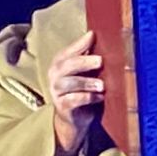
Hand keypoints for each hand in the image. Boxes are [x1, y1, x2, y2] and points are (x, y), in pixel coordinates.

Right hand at [47, 32, 104, 152]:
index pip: (68, 51)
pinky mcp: (63, 107)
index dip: (79, 43)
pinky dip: (87, 98)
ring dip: (86, 82)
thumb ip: (88, 57)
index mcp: (60, 64)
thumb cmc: (82, 91)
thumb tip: (98, 37)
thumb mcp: (85, 73)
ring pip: (68, 83)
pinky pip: (72, 100)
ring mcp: (57, 92)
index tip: (93, 35)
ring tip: (101, 85)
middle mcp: (55, 76)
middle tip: (100, 60)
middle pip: (66, 65)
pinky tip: (100, 97)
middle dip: (83, 62)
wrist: (75, 120)